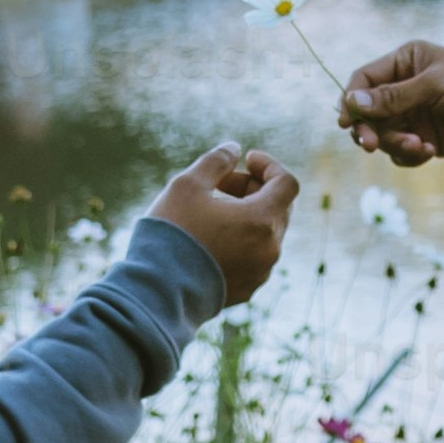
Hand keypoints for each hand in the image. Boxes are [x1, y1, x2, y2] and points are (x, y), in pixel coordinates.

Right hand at [155, 143, 302, 303]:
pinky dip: (240, 240)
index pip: (287, 183)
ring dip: (245, 215)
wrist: (156, 293)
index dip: (269, 165)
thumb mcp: (187, 185)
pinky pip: (252, 257)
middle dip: (251, 188)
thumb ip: (215, 162)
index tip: (246, 159)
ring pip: (264, 234)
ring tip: (209, 212)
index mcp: (262, 221)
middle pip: (276, 207)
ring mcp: (259, 273)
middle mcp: (269, 250)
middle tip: (219, 183)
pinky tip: (208, 238)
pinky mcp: (245, 290)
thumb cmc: (172, 234)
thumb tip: (233, 149)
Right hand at [338, 40, 443, 167]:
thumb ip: (393, 97)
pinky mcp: (426, 138)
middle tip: (372, 145)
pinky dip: (410, 156)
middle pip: (367, 113)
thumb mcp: (434, 85)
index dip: (350, 101)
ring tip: (420, 146)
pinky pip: (402, 153)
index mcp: (403, 63)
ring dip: (395, 145)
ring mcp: (414, 115)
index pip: (363, 81)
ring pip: (383, 136)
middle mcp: (404, 89)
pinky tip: (429, 151)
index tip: (348, 122)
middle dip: (368, 130)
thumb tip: (352, 102)